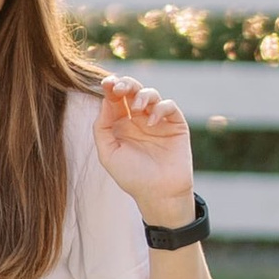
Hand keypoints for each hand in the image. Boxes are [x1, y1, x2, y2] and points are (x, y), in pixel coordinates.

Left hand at [93, 79, 196, 227]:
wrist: (159, 194)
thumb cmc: (132, 177)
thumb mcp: (108, 154)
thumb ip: (102, 128)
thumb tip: (104, 101)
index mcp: (121, 124)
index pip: (115, 99)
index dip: (111, 88)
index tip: (106, 84)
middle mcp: (139, 119)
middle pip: (133, 91)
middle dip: (126, 84)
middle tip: (119, 87)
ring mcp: (158, 121)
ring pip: (151, 94)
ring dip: (142, 95)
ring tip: (136, 107)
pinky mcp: (175, 125)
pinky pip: (169, 106)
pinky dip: (160, 108)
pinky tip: (152, 121)